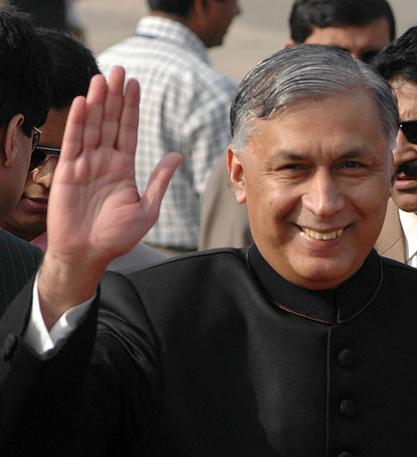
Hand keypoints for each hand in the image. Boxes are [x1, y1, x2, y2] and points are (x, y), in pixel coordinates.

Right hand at [38, 66, 181, 325]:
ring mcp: (85, 165)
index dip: (131, 108)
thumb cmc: (118, 236)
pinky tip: (81, 103)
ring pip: (91, 127)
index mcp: (123, 167)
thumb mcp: (147, 208)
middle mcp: (104, 161)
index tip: (135, 84)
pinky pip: (73, 143)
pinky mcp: (68, 172)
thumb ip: (159, 180)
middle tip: (119, 70)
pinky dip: (77, 123)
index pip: (128, 131)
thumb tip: (177, 156)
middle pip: (110, 122)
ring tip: (102, 78)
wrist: (88, 253)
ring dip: (96, 103)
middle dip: (115, 97)